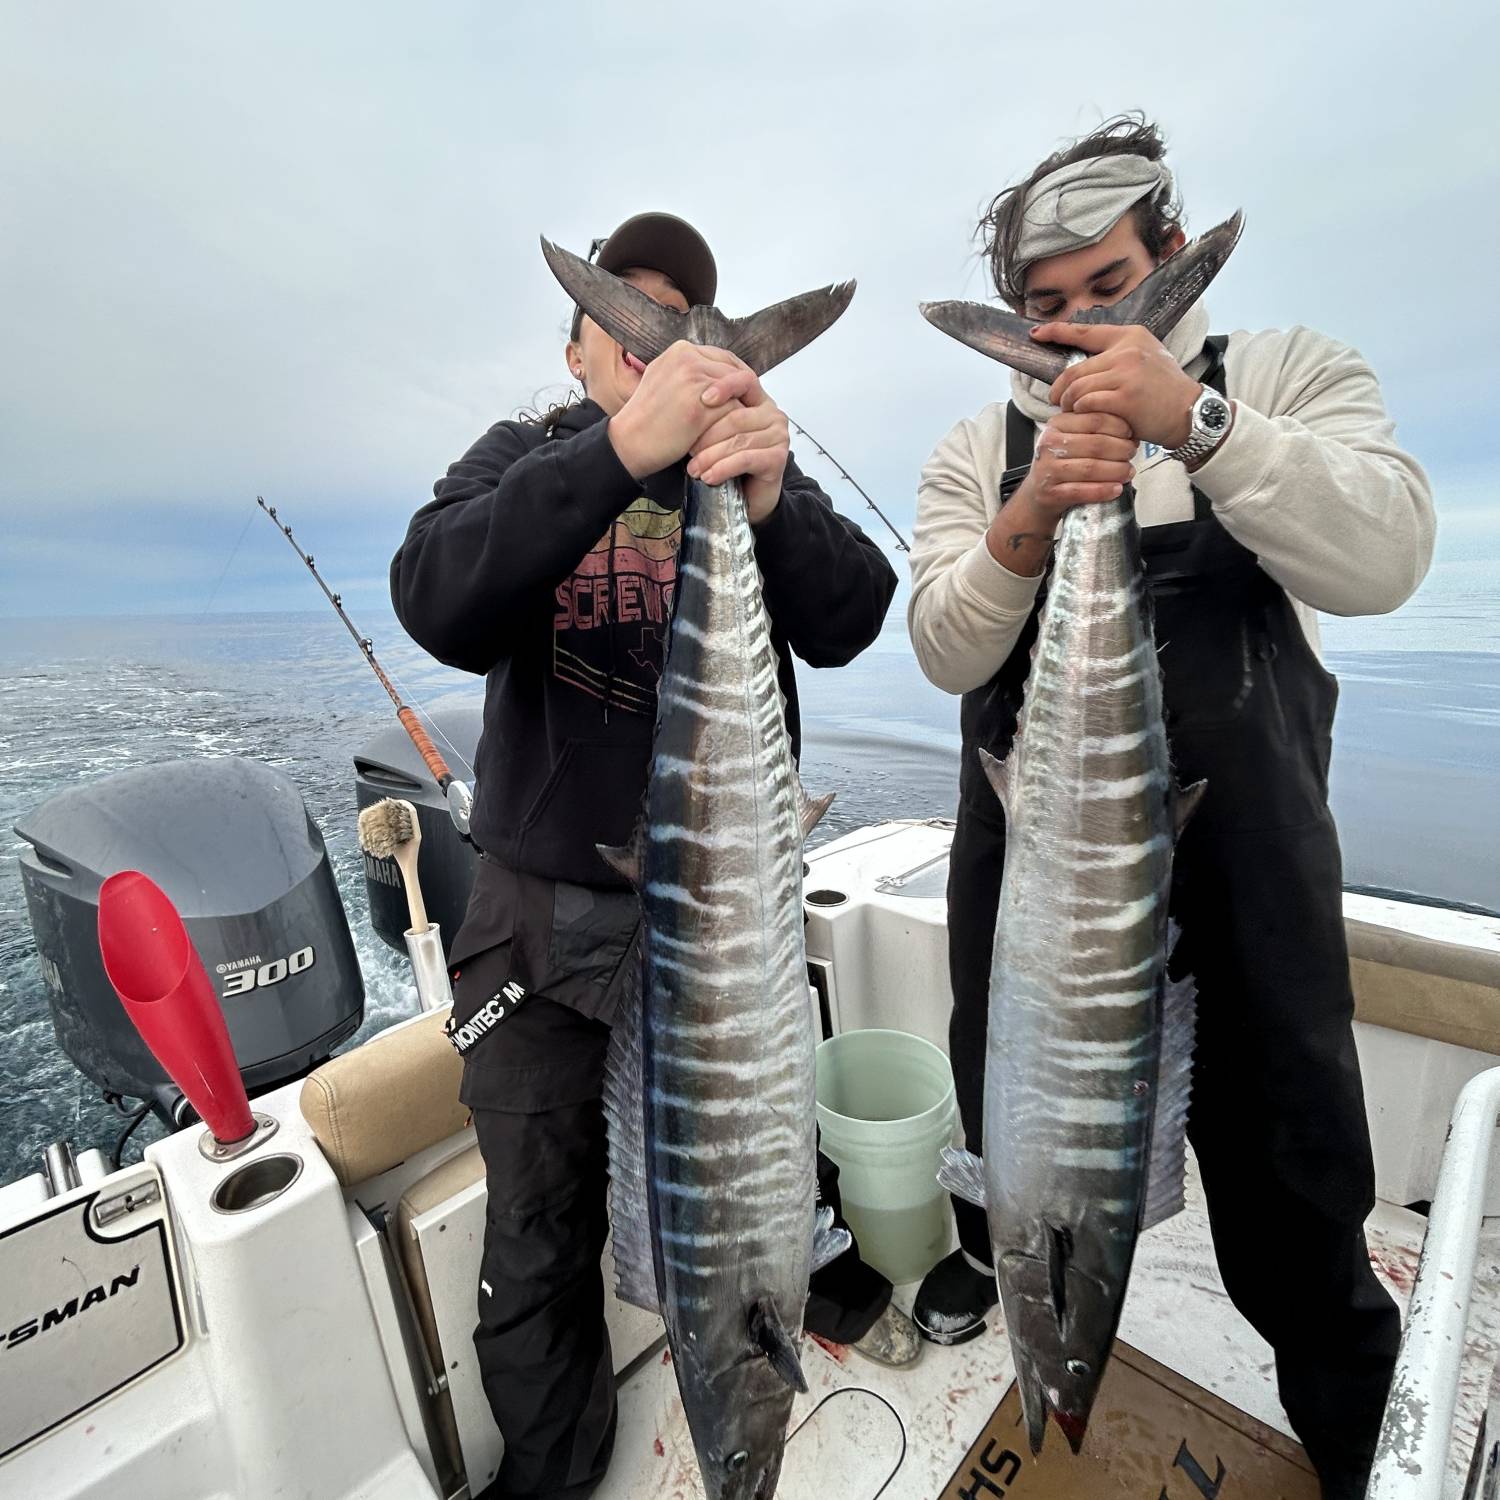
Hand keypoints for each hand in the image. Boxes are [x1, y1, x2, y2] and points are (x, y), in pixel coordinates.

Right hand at [607, 341, 740, 479]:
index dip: (736, 378)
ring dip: (742, 410)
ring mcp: (696, 381)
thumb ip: (688, 370)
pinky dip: (737, 426)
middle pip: (736, 372)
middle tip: (748, 413)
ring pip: (739, 391)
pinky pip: (735, 411)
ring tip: (742, 427)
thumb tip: (719, 372)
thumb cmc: (646, 417)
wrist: (629, 441)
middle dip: (743, 394)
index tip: (740, 396)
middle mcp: (689, 359)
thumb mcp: (662, 377)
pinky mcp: (702, 406)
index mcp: (681, 350)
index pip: (724, 357)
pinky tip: (734, 437)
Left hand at [685, 357, 788, 523]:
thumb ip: (706, 409)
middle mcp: (772, 414)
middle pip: (736, 416)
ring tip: (693, 469)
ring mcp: (778, 436)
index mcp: (758, 400)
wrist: (747, 498)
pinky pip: (746, 459)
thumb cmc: (727, 461)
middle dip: (707, 434)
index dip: (724, 386)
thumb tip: (678, 389)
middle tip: (686, 449)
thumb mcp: (714, 432)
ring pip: (738, 440)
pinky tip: (708, 477)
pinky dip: (723, 468)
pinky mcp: (779, 459)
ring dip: (710, 456)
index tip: (702, 398)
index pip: (744, 381)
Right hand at [986, 412, 1134, 576]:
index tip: (1131, 435)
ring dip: (1116, 471)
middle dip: (1121, 450)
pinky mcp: (1050, 493)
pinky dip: (1103, 491)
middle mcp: (1049, 444)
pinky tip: (1116, 489)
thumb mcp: (1071, 437)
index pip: (1095, 419)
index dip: (1119, 426)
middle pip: (1096, 444)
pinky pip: (1081, 491)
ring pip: (1091, 468)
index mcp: (1057, 424)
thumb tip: (1130, 428)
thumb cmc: (1062, 463)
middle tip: (1132, 454)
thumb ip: (1093, 428)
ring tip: (1128, 472)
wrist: (1036, 494)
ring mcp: (1048, 470)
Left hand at [1032, 321, 1201, 448]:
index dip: (1056, 331)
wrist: (1188, 411)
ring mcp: (1126, 373)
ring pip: (1078, 387)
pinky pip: (1088, 403)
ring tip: (1070, 411)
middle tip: (1054, 399)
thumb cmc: (1164, 390)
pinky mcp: (1125, 397)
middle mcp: (1127, 350)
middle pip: (1075, 369)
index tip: (1036, 333)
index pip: (1084, 332)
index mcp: (1130, 336)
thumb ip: (1117, 356)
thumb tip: (1083, 364)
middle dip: (1059, 388)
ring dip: (1068, 403)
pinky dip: (1081, 412)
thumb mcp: (1146, 358)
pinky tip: (1084, 417)